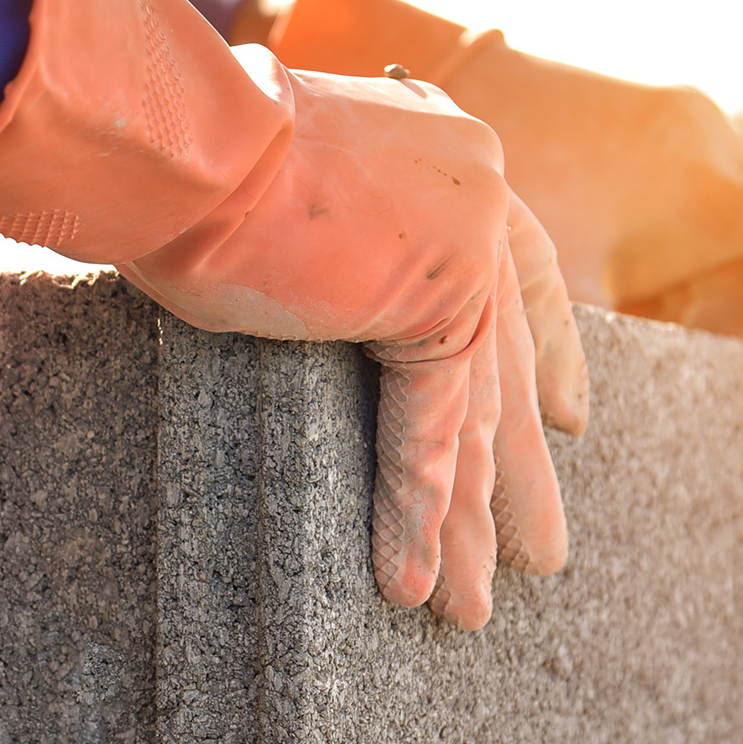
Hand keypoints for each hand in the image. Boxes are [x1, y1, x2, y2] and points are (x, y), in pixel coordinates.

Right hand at [121, 62, 581, 627]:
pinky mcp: (431, 297)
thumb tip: (310, 287)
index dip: (553, 350)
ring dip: (468, 522)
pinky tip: (408, 584)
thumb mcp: (282, 198)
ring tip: (468, 610)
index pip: (526, 263)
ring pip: (473, 408)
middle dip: (517, 471)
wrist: (174, 133)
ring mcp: (463, 238)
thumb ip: (333, 247)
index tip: (568, 422)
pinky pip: (429, 428)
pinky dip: (416, 512)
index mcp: (445, 147)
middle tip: (539, 555)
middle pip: (509, 355)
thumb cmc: (184, 156)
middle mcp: (474, 183)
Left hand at [271, 0, 742, 405]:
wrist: (435, 70)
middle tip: (639, 365)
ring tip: (584, 319)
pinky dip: (634, 294)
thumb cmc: (495, 170)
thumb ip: (586, 347)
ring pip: (707, 275)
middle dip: (702, 338)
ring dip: (661, 320)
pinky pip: (668, 252)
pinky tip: (578, 297)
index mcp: (708, 168)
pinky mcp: (642, 173)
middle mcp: (709, 154)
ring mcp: (677, 162)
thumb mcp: (546, 271)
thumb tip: (583, 430)